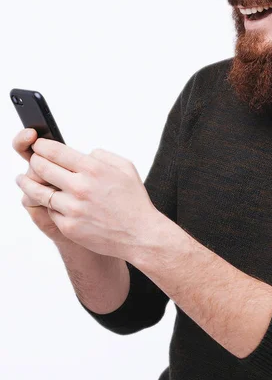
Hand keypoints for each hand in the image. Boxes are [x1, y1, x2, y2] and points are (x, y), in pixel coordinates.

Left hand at [14, 137, 163, 260]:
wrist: (139, 234)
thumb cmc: (134, 200)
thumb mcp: (126, 167)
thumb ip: (102, 155)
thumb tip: (83, 154)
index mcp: (94, 169)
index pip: (56, 152)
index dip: (42, 146)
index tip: (38, 145)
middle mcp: (80, 187)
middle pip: (42, 168)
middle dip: (34, 161)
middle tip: (33, 160)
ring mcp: (73, 208)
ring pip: (39, 192)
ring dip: (28, 183)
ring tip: (23, 179)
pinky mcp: (69, 227)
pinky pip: (51, 211)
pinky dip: (51, 205)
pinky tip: (52, 201)